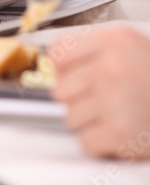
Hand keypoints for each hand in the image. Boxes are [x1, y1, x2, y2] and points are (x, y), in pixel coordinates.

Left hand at [50, 26, 149, 158]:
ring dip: (90, 122)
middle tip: (100, 100)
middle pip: (61, 89)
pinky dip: (99, 143)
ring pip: (70, 117)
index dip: (62, 69)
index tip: (68, 76)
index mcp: (113, 41)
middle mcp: (110, 66)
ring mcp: (114, 100)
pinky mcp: (120, 133)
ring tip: (114, 115)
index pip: (59, 53)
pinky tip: (117, 132)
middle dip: (77, 98)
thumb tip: (54, 60)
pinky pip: (86, 142)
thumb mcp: (131, 46)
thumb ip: (94, 47)